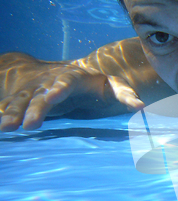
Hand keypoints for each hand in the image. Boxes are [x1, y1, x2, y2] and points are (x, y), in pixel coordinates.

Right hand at [0, 53, 144, 131]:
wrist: (70, 72)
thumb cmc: (97, 84)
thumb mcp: (114, 86)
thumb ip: (126, 95)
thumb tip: (141, 107)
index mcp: (73, 77)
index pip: (65, 82)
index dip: (58, 89)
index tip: (51, 97)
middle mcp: (50, 82)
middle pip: (41, 95)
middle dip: (33, 109)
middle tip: (27, 124)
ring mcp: (36, 90)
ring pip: (22, 101)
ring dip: (12, 113)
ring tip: (5, 128)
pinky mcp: (26, 99)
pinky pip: (11, 106)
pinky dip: (4, 114)